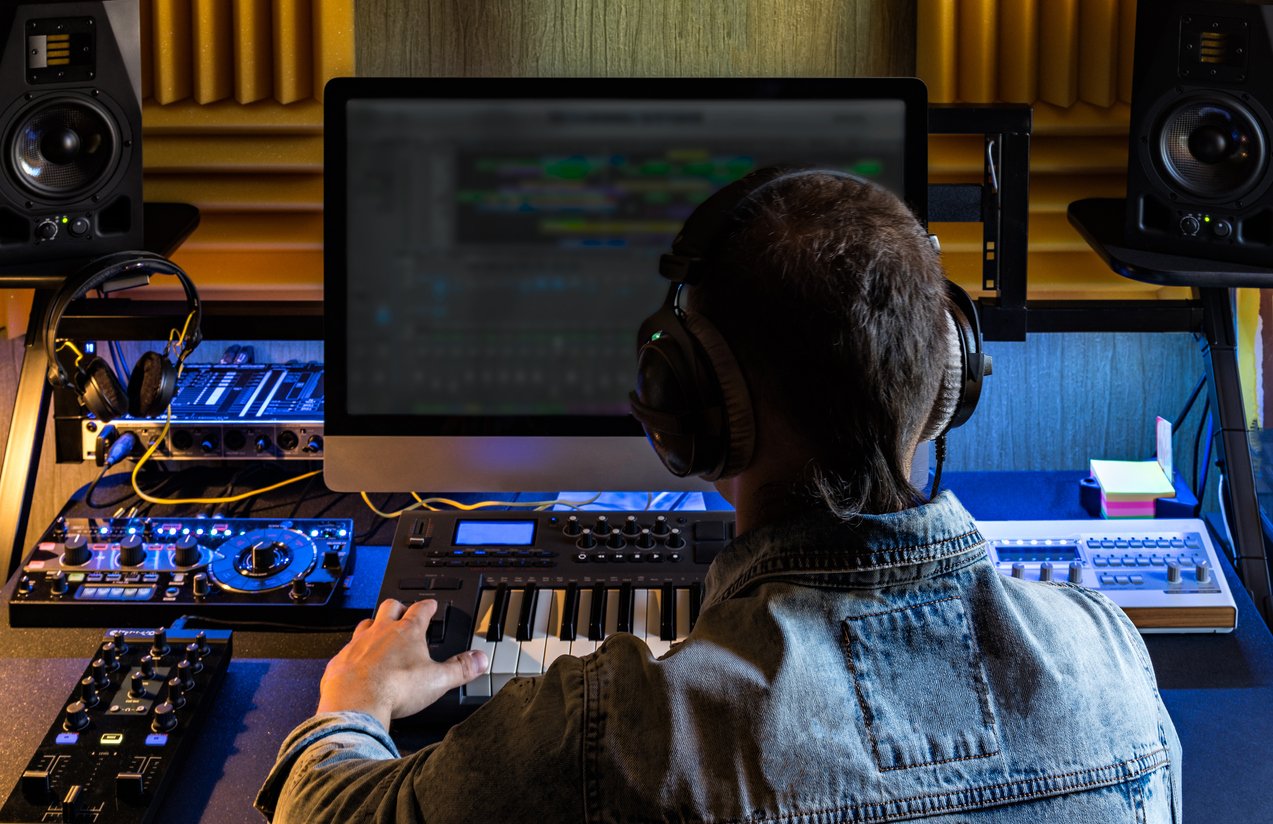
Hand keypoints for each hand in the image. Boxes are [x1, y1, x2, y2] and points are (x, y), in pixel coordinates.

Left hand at [316, 598, 487, 729]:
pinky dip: (354, 651)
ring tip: (379, 632)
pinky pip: (347, 649)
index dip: (428, 605)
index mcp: (407, 632)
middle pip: (390, 607)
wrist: (356, 704)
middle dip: (399, 607)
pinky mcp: (340, 660)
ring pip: (366, 623)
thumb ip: (461, 668)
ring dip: (374, 625)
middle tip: (404, 611)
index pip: (420, 609)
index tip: (431, 604)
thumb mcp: (438, 680)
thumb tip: (479, 660)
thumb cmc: (395, 689)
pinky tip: (357, 661)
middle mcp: (381, 632)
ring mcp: (358, 644)